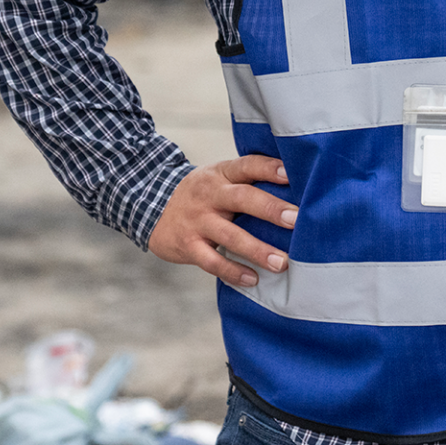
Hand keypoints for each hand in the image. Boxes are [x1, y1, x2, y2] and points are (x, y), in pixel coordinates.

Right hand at [148, 155, 296, 287]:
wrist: (149, 206)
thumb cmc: (202, 195)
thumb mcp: (218, 178)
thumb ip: (247, 182)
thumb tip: (296, 190)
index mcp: (221, 174)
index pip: (247, 165)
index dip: (269, 168)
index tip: (292, 175)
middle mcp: (210, 194)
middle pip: (242, 198)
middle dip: (270, 209)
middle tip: (297, 220)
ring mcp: (197, 220)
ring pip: (230, 235)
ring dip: (257, 250)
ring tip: (283, 262)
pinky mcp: (188, 245)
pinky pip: (212, 261)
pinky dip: (233, 272)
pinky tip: (253, 279)